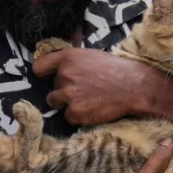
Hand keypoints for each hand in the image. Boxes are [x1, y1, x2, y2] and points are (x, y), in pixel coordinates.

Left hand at [31, 46, 160, 125]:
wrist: (134, 87)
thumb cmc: (115, 70)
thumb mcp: (89, 55)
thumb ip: (70, 62)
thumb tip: (55, 69)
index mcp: (67, 58)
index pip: (38, 67)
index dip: (44, 74)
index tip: (49, 78)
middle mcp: (64, 75)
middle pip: (50, 87)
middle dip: (63, 90)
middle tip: (83, 89)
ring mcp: (69, 95)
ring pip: (55, 102)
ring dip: (66, 103)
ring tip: (86, 99)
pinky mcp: (76, 112)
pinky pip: (67, 116)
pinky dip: (78, 115)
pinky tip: (92, 108)